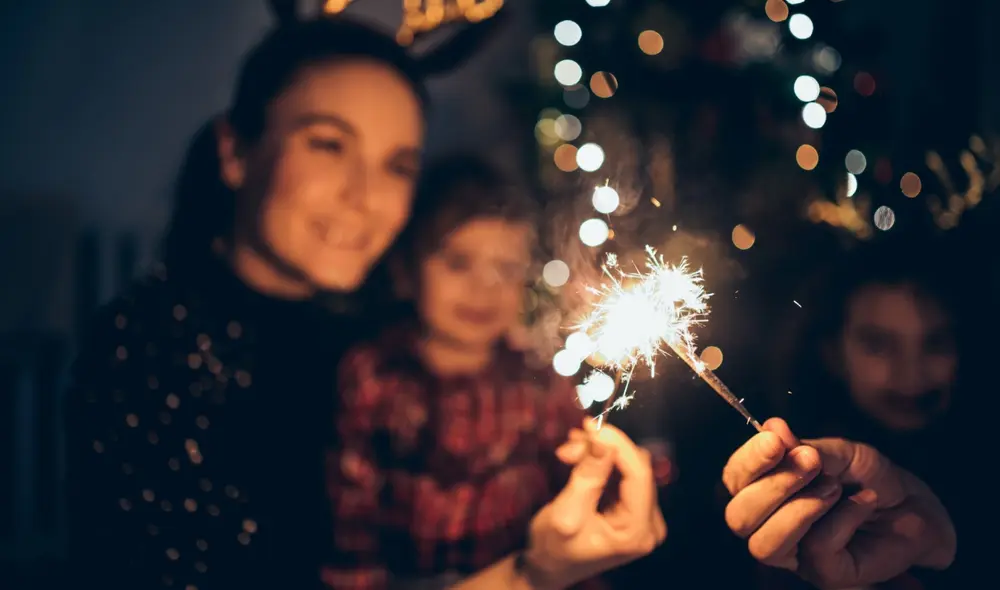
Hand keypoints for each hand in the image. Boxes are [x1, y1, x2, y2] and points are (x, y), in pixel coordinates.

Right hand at [523, 420, 666, 589]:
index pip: (639, 475)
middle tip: (566, 446)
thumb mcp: (566, 513)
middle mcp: (650, 524)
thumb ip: (588, 476)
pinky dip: (600, 462)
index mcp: (637, 532)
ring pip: (627, 466)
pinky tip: (578, 457)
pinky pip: (622, 474)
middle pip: (634, 468)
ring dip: (597, 453)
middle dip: (601, 449)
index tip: (590, 424)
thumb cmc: (552, 548)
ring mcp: (644, 516)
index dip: (617, 444)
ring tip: (567, 453)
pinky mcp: (633, 509)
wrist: (547, 569)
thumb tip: (603, 439)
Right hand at [722, 418, 955, 588]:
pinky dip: (841, 518)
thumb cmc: (869, 477)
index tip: (774, 440)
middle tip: (813, 463)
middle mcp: (770, 525)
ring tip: (834, 487)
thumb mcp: (838, 453)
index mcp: (765, 491)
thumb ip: (802, 447)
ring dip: (799, 509)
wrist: (915, 506)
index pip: (734, 480)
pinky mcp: (826, 574)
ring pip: (765, 545)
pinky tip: (862, 501)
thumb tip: (769, 426)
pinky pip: (816, 550)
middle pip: (738, 518)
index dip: (748, 461)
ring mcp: (795, 554)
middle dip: (772, 487)